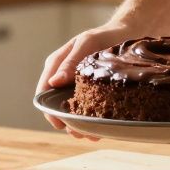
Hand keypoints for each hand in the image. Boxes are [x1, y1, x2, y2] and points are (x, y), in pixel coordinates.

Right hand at [36, 23, 140, 139]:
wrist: (126, 34)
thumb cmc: (105, 36)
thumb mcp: (88, 44)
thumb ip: (71, 62)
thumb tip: (53, 83)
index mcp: (56, 64)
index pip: (43, 91)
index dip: (49, 110)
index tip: (59, 124)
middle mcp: (63, 77)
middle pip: (56, 105)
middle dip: (66, 122)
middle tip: (80, 134)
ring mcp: (75, 85)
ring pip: (71, 111)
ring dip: (79, 126)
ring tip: (92, 135)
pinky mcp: (89, 91)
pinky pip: (86, 110)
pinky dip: (91, 122)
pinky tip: (100, 132)